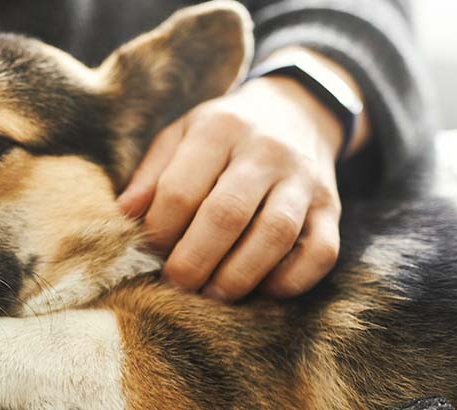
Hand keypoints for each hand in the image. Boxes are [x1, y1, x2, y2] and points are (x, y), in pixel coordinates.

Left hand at [118, 72, 349, 302]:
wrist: (297, 109)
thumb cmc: (224, 133)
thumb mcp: (182, 134)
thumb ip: (151, 174)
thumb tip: (124, 217)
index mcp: (219, 130)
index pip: (181, 190)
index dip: (160, 231)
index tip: (149, 252)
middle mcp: (266, 151)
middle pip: (226, 214)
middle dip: (194, 261)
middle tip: (176, 284)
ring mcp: (304, 179)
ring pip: (275, 234)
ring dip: (238, 276)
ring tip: (212, 295)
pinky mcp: (333, 206)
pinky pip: (321, 252)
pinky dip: (290, 280)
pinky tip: (262, 289)